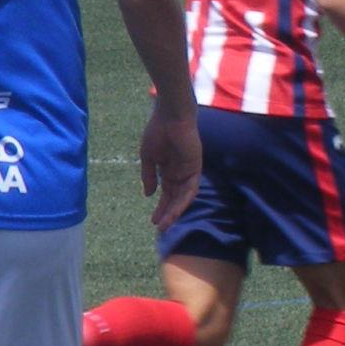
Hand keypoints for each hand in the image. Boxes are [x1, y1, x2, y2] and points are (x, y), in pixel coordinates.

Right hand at [139, 106, 202, 228]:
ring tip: (165, 224)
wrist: (170, 117)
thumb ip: (149, 175)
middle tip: (160, 228)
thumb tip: (148, 194)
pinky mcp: (196, 167)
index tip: (153, 221)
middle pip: (175, 198)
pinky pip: (191, 188)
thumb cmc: (157, 132)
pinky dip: (184, 200)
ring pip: (183, 197)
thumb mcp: (148, 157)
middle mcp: (180, 173)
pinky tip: (175, 210)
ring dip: (175, 211)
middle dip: (168, 213)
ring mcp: (188, 171)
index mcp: (168, 170)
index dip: (161, 207)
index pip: (166, 193)